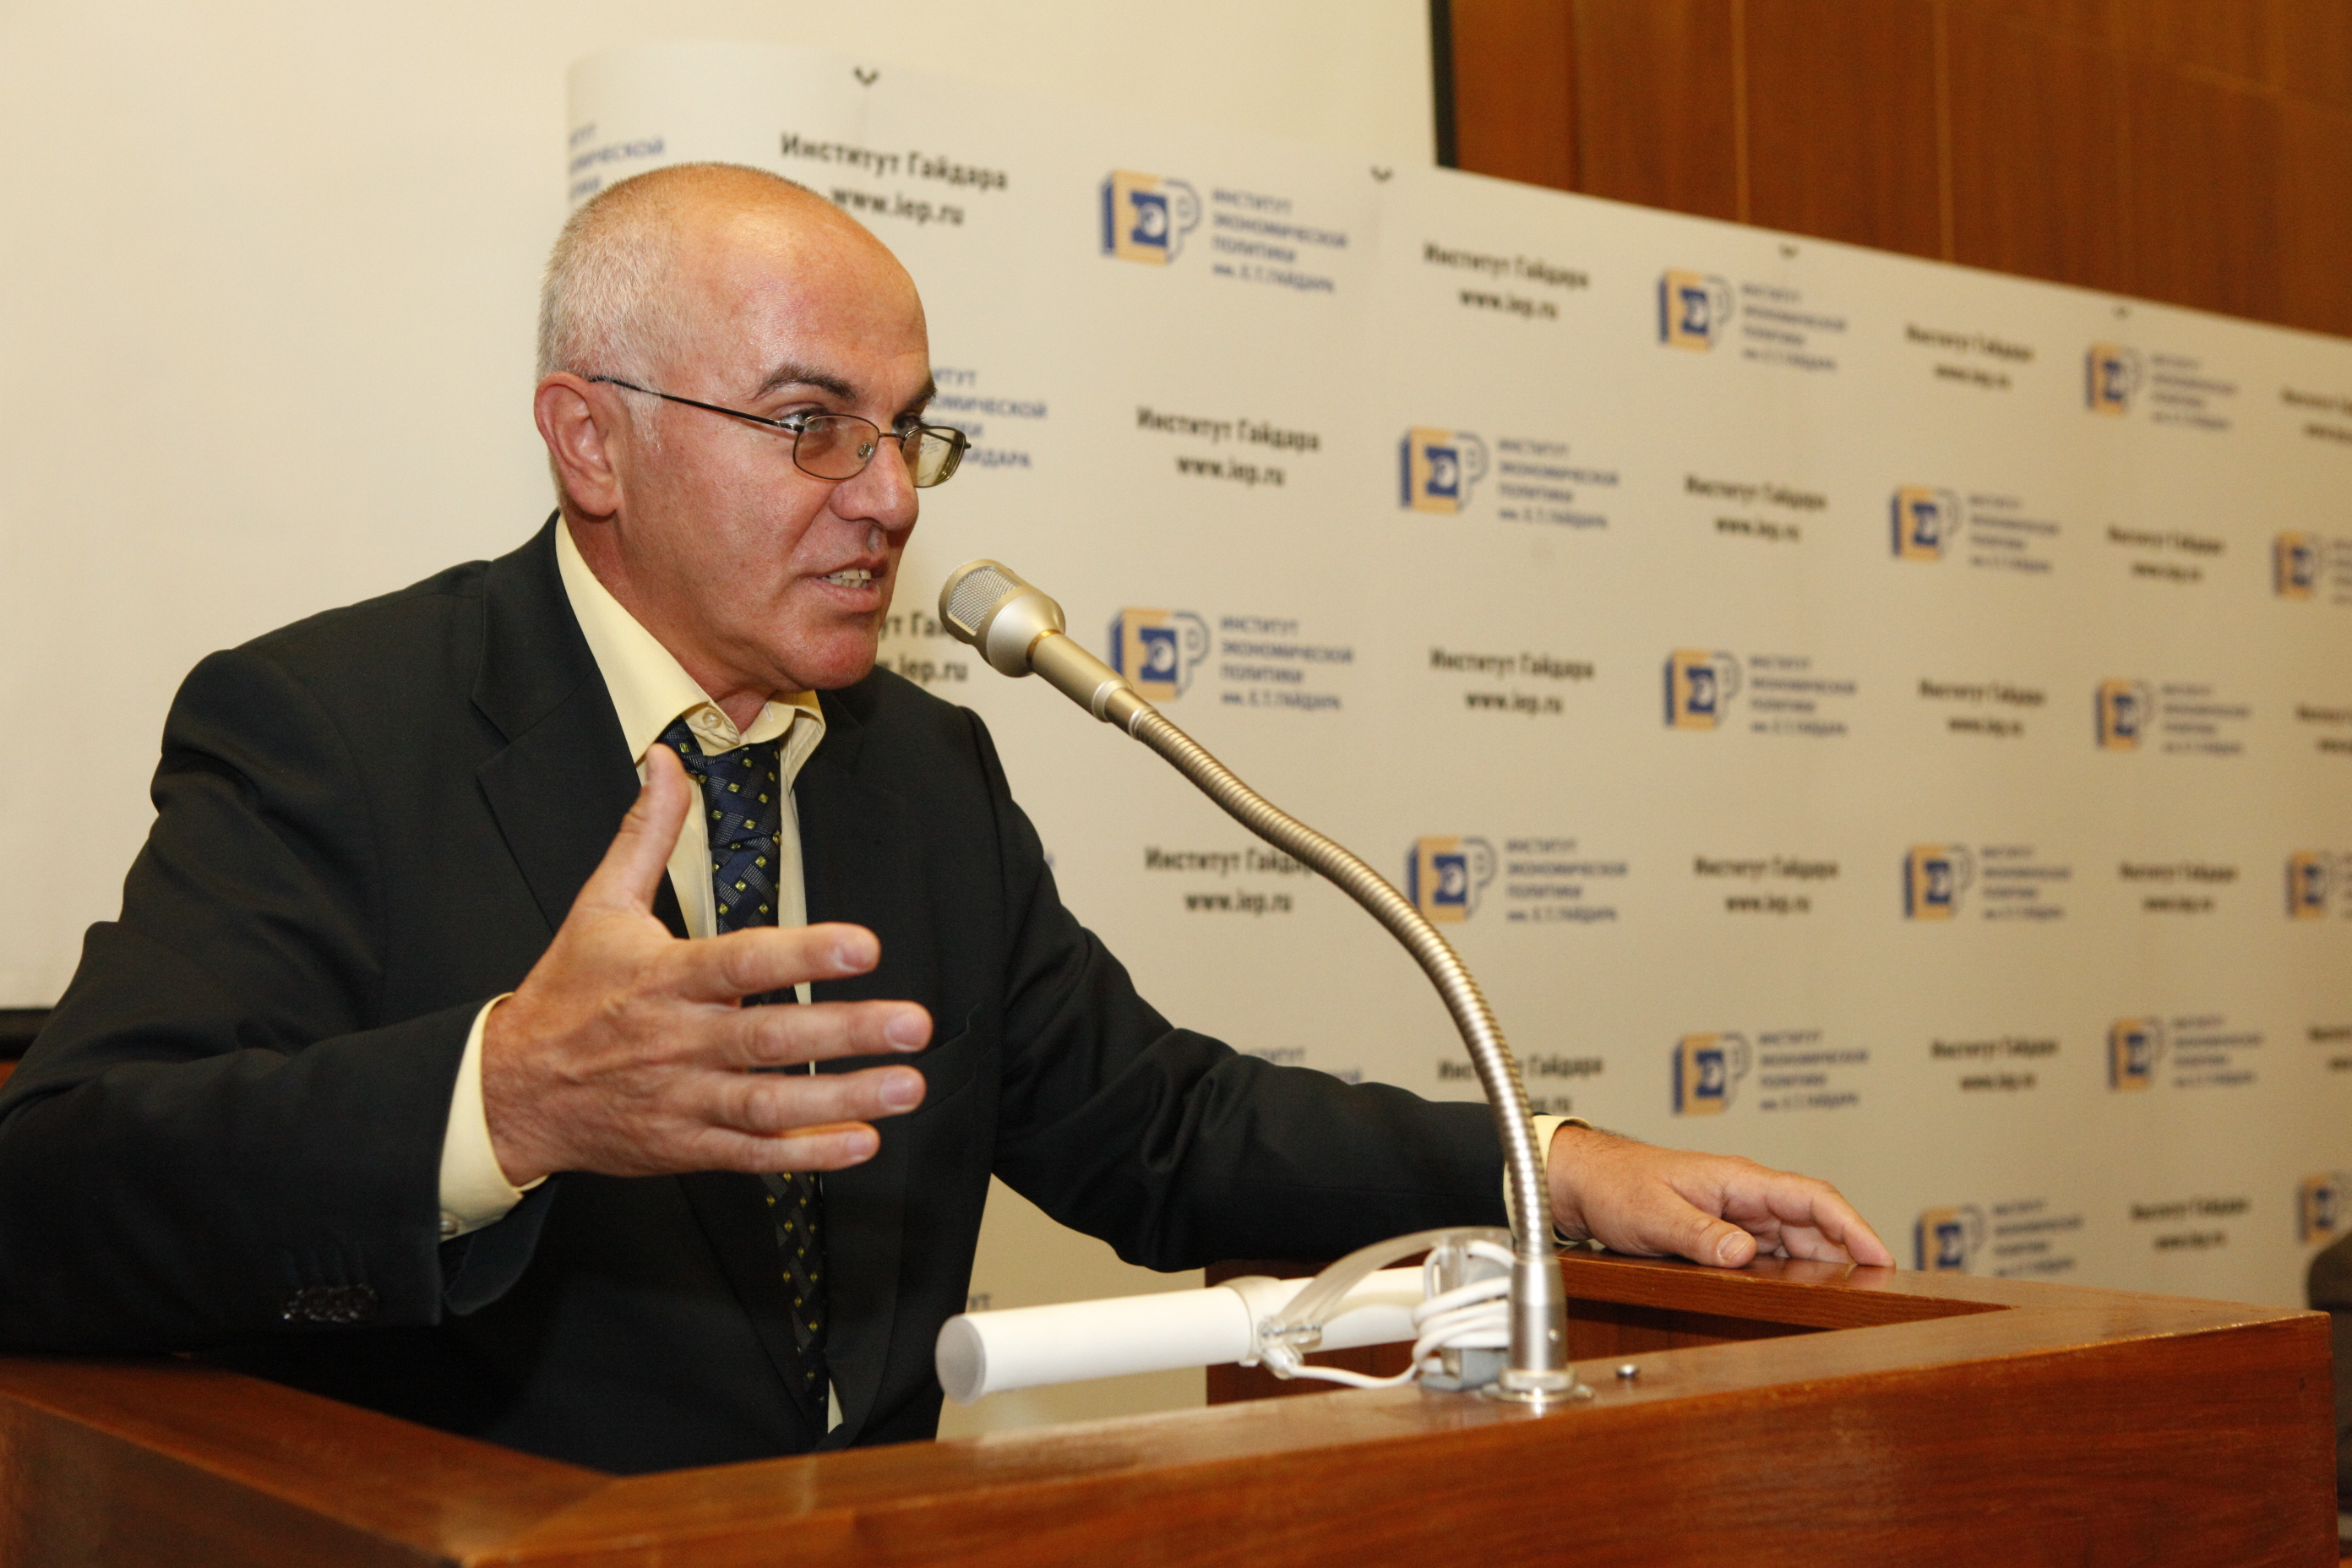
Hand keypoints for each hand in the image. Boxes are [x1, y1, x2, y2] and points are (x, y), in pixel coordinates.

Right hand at [480, 745, 931, 1184]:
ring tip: (907, 1084)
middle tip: (915, 1024)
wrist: (508, 1092)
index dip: (805, 953)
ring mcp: (683, 1098)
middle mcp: (677, 1040)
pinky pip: (754, 1154)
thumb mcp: (598, 906)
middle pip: (770, 1038)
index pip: (741, 962)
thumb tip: (665, 763)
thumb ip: (645, 834)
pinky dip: (808, 1153)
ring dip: (844, 1098)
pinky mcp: (686, 1145)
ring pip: (771, 1102)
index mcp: (663, 978)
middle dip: (848, 1032)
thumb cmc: (565, 994)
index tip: (867, 945)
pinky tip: (862, 1142)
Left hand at [1545, 1125, 1894, 1268]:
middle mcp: (1745, 1195)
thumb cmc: (1615, 1186)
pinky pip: (1769, 1253)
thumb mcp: (1654, 1213)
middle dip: (1847, 1253)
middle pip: (1814, 1224)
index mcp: (1738, 1179)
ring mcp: (1736, 1215)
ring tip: (1849, 1299)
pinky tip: (1801, 1295)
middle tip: (1877, 1292)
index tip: (1881, 1256)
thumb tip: (1743, 1253)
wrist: (1583, 1183)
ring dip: (1821, 1266)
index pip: (1813, 1198)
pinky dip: (1790, 1272)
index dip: (1853, 1226)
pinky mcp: (1723, 1233)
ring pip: (1795, 1241)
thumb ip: (1699, 1233)